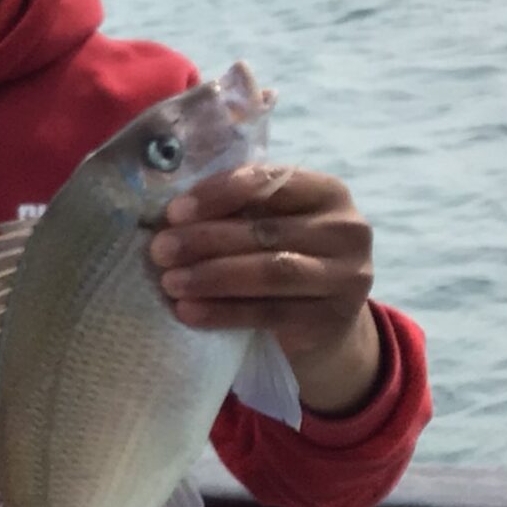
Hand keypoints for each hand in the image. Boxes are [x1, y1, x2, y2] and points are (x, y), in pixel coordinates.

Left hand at [151, 165, 381, 411]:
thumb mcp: (271, 226)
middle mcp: (346, 230)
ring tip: (170, 281)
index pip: (272, 182)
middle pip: (267, 230)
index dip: (219, 194)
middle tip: (159, 250)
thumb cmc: (284, 259)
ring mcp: (347, 277)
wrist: (325, 324)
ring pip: (271, 272)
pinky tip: (189, 311)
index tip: (174, 212)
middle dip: (205, 239)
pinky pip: (270, 313)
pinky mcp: (332, 319)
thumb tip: (170, 214)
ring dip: (213, 276)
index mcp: (328, 191)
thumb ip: (238, 211)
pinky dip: (224, 312)